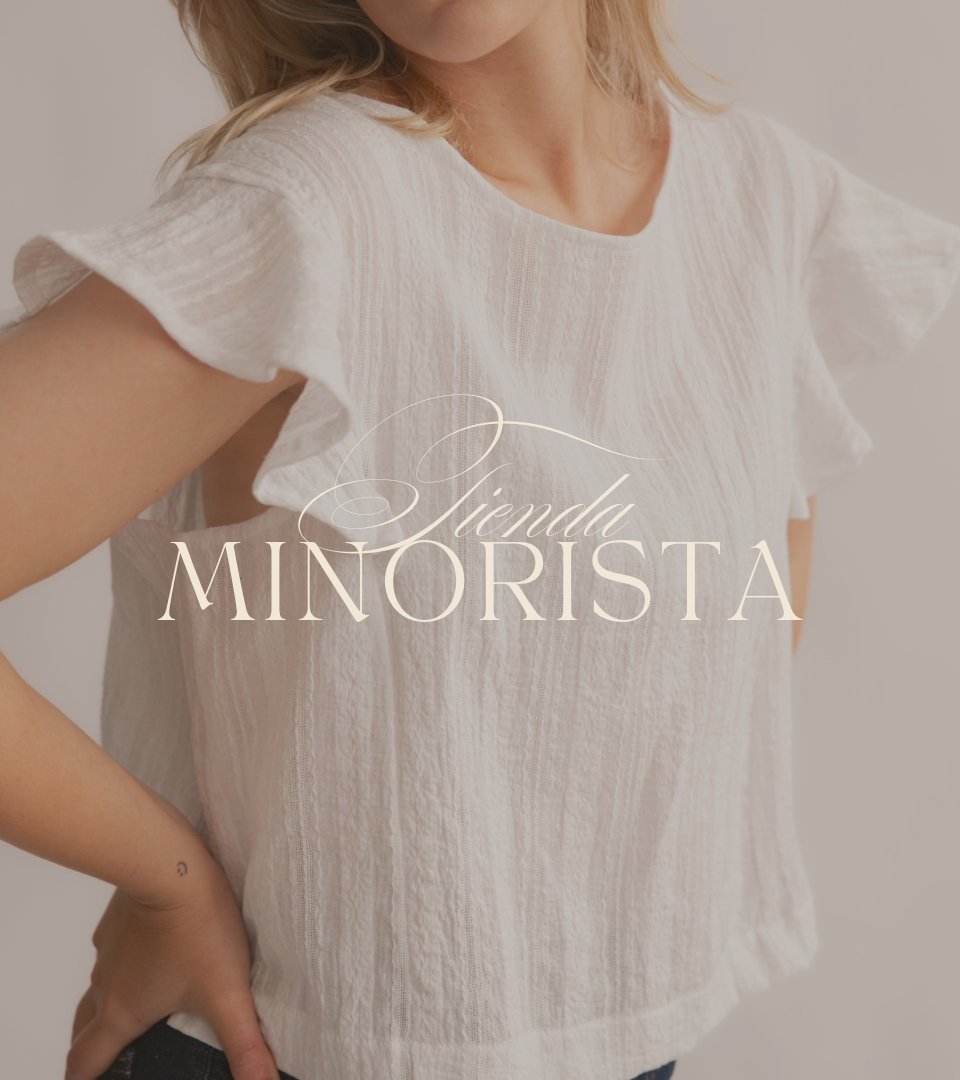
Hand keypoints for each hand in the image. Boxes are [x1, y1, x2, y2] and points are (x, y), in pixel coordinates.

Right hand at [65, 817, 278, 1079]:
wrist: (171, 861)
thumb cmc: (196, 927)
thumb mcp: (226, 992)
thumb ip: (246, 1044)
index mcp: (122, 1012)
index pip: (85, 1063)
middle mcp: (106, 982)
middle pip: (84, 1027)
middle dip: (93, 1047)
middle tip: (116, 1055)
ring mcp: (109, 946)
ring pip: (100, 984)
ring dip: (112, 1001)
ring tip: (142, 1005)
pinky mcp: (119, 915)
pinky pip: (115, 947)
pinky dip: (126, 960)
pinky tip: (156, 950)